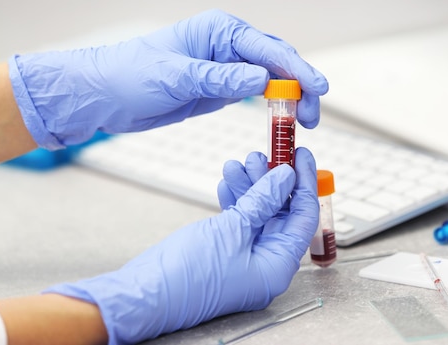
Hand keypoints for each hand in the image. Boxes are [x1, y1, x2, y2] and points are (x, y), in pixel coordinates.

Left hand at [8, 9, 327, 148]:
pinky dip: (274, 107)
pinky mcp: (222, 88)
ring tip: (306, 122)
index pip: (269, 49)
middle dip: (300, 87)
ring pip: (273, 80)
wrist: (105, 95)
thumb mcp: (175, 77)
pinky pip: (257, 94)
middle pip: (279, 63)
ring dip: (291, 99)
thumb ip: (220, 79)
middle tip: (312, 117)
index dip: (298, 70)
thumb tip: (263, 80)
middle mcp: (228, 46)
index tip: (318, 89)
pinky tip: (284, 120)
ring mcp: (227, 68)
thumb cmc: (130, 75)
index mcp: (220, 31)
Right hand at [44, 148, 318, 344]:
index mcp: (277, 266)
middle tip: (266, 153)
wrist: (143, 294)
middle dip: (272, 181)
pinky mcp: (224, 252)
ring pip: (257, 213)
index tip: (302, 156)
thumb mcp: (233, 228)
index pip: (302, 218)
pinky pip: (238, 221)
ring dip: (250, 185)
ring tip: (241, 161)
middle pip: (280, 213)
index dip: (304, 184)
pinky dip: (235, 199)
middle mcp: (265, 264)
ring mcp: (244, 258)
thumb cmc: (188, 274)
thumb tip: (287, 177)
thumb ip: (263, 200)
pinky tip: (228, 180)